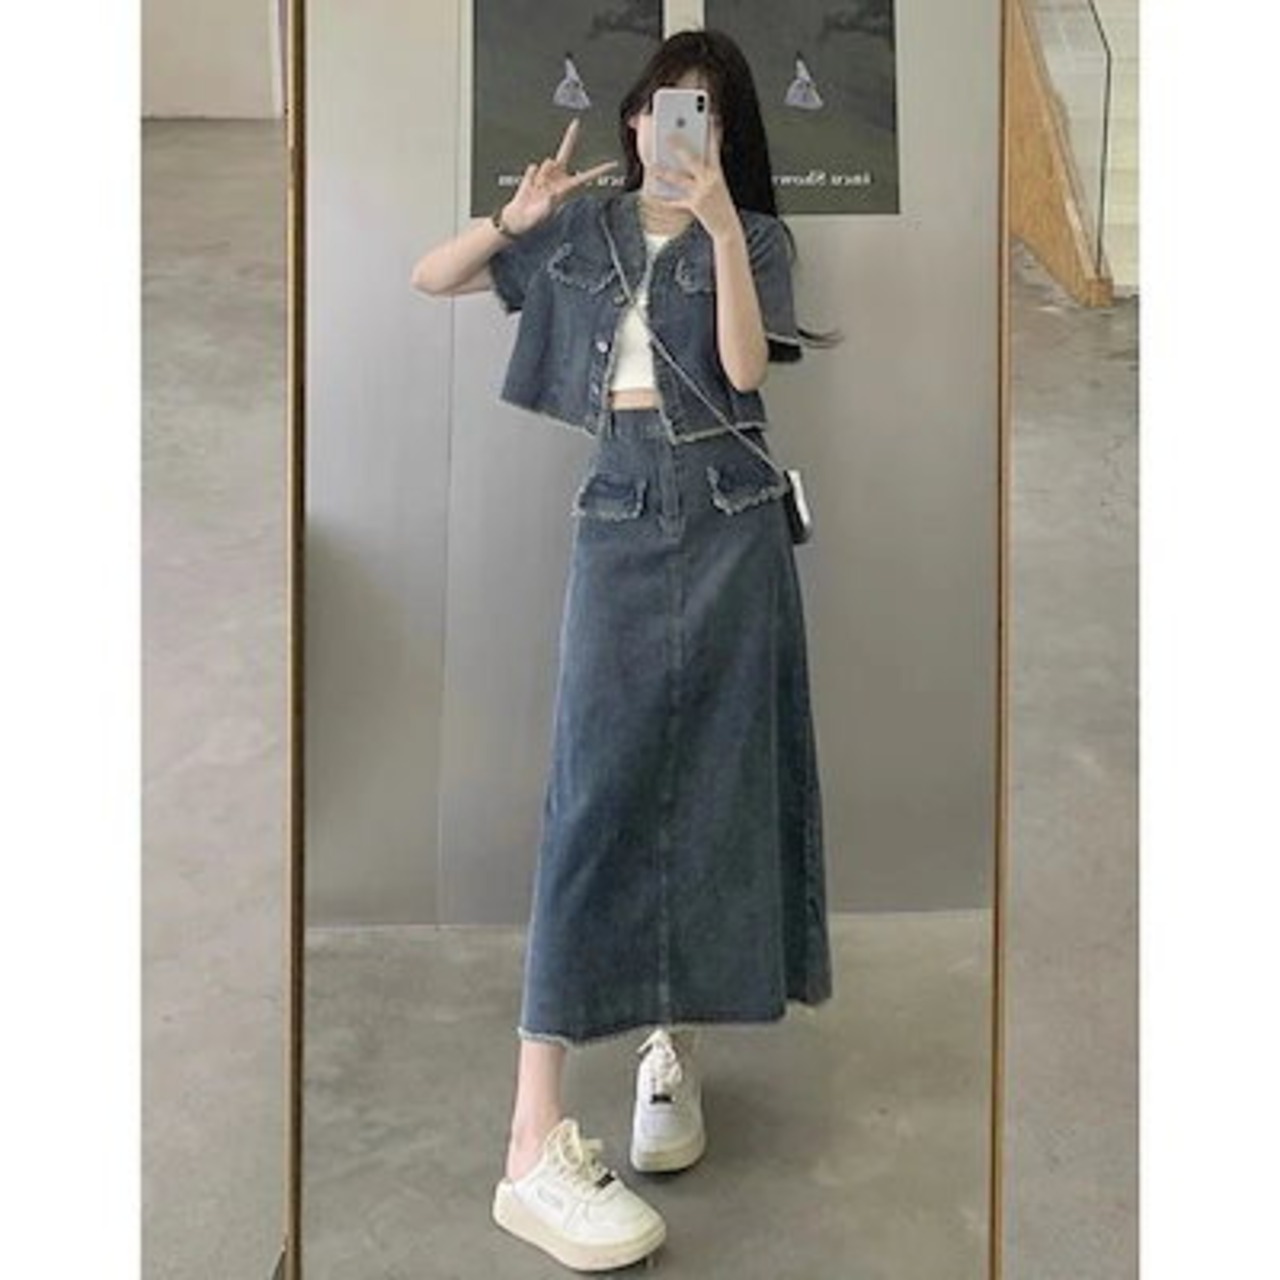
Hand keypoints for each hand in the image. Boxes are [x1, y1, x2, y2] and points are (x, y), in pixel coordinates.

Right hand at [503, 118, 618, 233]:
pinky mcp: (532, 174)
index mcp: (565, 189)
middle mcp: (557, 179)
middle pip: (565, 153)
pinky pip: (532, 168)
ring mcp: (544, 175)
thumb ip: (548, 204)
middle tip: (577, 122)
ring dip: (542, 175)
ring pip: (546, 163)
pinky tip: (529, 187)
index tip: (612, 164)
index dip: (598, 170)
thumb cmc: (532, 221)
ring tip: (537, 189)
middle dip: (570, 138)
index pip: (585, 177)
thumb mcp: (542, 215)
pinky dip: (530, 177)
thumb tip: (552, 192)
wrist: (516, 220)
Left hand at [650, 119, 739, 239]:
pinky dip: (664, 198)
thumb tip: (684, 160)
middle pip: (692, 160)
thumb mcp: (717, 183)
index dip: (711, 133)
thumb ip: (704, 170)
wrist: (727, 227)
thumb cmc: (720, 203)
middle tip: (667, 136)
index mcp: (717, 172)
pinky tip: (652, 193)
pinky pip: (675, 201)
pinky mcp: (695, 206)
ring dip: (664, 172)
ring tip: (651, 166)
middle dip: (679, 148)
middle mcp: (710, 180)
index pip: (714, 148)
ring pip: (679, 179)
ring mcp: (702, 193)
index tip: (708, 118)